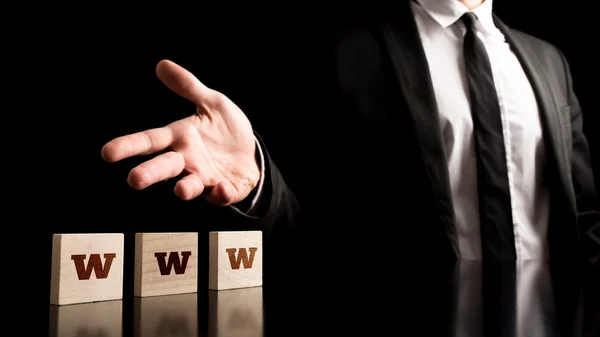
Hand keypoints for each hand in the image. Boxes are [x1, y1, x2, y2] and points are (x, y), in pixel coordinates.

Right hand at [101, 60, 258, 205]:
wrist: (252, 151)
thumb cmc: (226, 129)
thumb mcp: (212, 103)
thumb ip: (189, 87)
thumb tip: (162, 64)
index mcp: (179, 139)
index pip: (149, 141)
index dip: (129, 146)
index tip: (107, 153)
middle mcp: (187, 161)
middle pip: (164, 167)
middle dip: (149, 174)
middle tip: (134, 180)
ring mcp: (205, 178)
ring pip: (190, 186)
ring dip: (185, 189)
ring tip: (180, 189)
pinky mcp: (225, 190)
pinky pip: (221, 195)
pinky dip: (221, 194)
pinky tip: (221, 187)